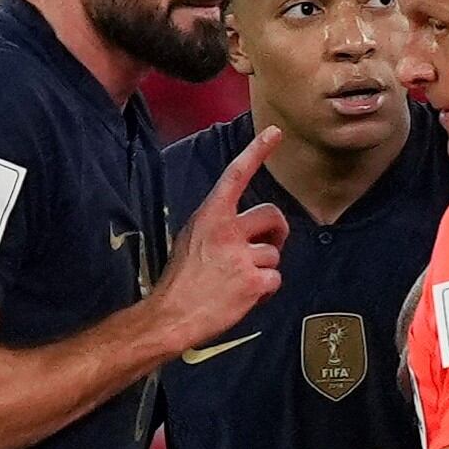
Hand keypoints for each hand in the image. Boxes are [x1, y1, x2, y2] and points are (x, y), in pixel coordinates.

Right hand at [155, 127, 288, 350]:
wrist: (171, 316)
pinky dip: (266, 291)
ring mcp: (241, 256)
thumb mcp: (191, 239)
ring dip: (264, 269)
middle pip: (273, 215)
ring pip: (274, 254)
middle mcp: (226, 230)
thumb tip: (248, 228)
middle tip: (269, 245)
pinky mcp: (253, 281)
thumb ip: (219, 226)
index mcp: (209, 215)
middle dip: (277, 231)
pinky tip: (245, 297)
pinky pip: (275, 280)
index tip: (275, 132)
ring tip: (239, 282)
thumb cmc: (182, 280)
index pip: (235, 175)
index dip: (257, 152)